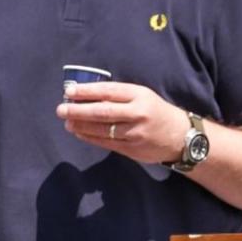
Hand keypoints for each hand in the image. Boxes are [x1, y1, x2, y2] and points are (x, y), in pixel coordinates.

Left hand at [57, 81, 189, 163]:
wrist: (180, 137)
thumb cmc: (157, 111)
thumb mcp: (143, 96)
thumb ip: (120, 95)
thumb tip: (88, 94)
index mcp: (140, 95)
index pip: (108, 91)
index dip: (87, 91)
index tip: (69, 91)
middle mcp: (137, 113)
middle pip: (102, 111)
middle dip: (78, 110)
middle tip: (61, 109)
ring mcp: (134, 133)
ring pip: (101, 129)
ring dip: (80, 125)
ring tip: (67, 121)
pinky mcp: (131, 149)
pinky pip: (105, 143)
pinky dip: (89, 137)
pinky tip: (78, 132)